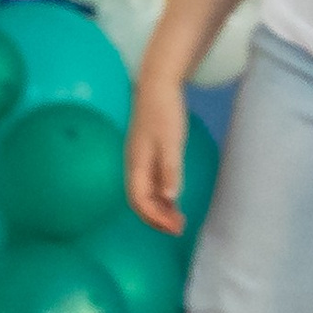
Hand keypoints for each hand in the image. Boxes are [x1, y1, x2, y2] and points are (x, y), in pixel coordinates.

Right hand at [126, 71, 189, 235]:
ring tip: (178, 220)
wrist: (158, 84)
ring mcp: (140, 160)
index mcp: (136, 163)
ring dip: (160, 209)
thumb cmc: (164, 111)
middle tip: (179, 228)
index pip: (139, 200)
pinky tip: (174, 201)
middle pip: (140, 201)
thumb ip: (170, 170)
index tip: (173, 227)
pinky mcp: (147, 154)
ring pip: (146, 193)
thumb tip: (168, 198)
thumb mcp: (171, 142)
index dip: (155, 217)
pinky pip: (151, 182)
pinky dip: (161, 195)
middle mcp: (134, 164)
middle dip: (157, 218)